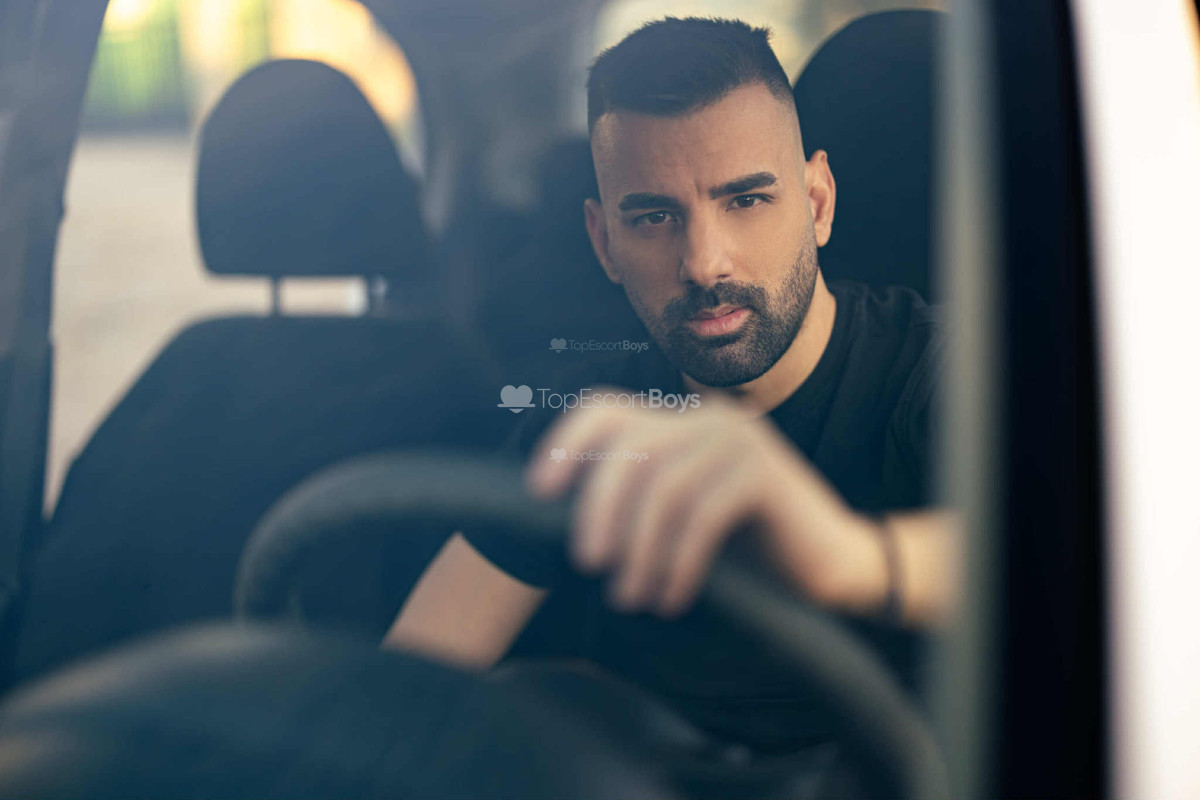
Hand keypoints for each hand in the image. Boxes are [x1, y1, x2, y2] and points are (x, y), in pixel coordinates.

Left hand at [524, 387, 886, 617]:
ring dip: (640, 549)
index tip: (539, 493)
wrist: (830, 568)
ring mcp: (740, 439)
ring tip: (632, 597)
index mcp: (680, 421)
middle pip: (628, 449)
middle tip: (589, 565)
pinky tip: (672, 597)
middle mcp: (707, 418)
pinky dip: (679, 561)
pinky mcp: (766, 473)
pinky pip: (702, 514)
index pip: (604, 409)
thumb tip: (558, 518)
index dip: (564, 445)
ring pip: (663, 487)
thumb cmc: (746, 549)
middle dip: (598, 510)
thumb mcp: (678, 517)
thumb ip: (634, 501)